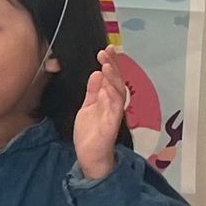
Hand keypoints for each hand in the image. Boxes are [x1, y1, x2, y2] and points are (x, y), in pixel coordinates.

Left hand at [74, 47, 127, 180]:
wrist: (90, 155)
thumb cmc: (90, 133)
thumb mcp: (87, 107)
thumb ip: (93, 91)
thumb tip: (96, 73)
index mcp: (107, 98)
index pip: (111, 77)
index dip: (110, 63)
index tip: (106, 50)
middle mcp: (113, 104)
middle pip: (116, 80)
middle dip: (112, 65)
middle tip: (107, 51)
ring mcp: (113, 113)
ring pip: (118, 92)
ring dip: (113, 78)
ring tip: (106, 65)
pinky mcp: (112, 124)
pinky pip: (115, 108)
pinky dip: (112, 97)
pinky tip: (107, 87)